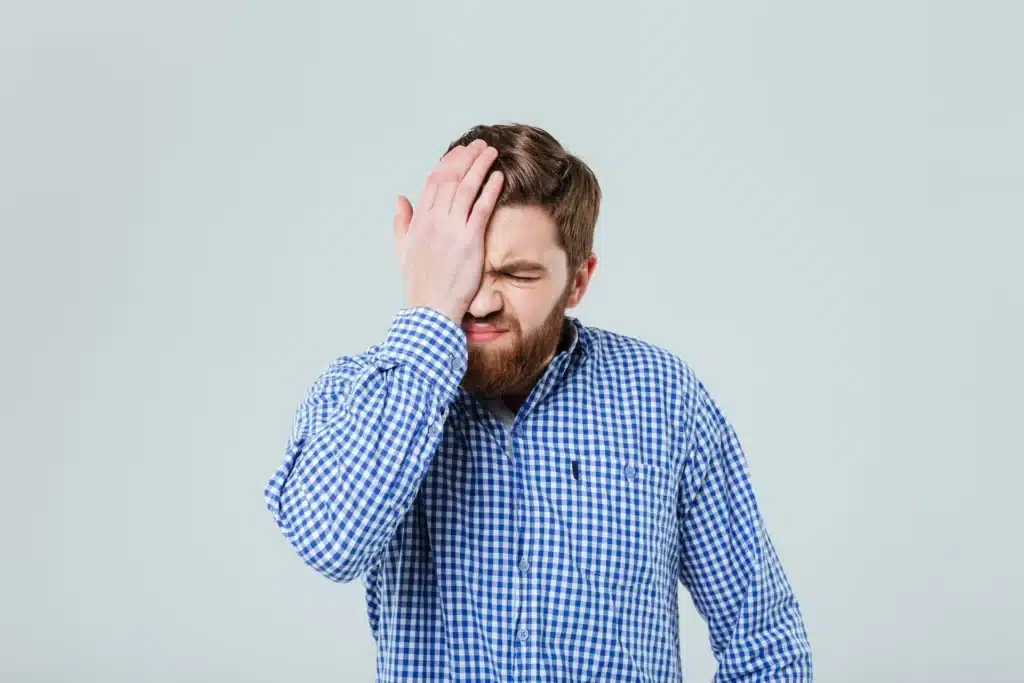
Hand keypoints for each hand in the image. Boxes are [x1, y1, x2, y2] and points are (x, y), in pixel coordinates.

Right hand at [393, 139, 503, 323]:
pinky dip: (490, 189)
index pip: (433, 182)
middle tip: (479, 146)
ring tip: (490, 152)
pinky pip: (482, 208)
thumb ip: (402, 222)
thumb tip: (400, 199)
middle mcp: (434, 221)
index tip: (460, 153)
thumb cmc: (420, 283)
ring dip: (479, 166)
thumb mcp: (403, 250)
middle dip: (465, 158)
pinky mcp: (470, 240)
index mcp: (420, 221)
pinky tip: (498, 176)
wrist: (431, 308)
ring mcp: (452, 229)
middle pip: (451, 179)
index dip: (448, 163)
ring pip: (466, 188)